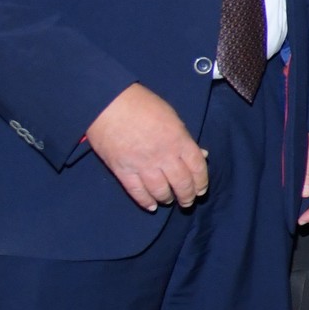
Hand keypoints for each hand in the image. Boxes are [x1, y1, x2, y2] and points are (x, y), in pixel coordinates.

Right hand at [85, 83, 208, 211]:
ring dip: (167, 198)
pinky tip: (151, 205)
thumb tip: (201, 154)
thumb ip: (185, 138)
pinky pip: (137, 192)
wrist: (107, 103)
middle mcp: (164, 156)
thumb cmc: (142, 104)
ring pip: (161, 191)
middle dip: (187, 196)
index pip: (197, 168)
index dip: (201, 183)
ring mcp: (143, 165)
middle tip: (187, 202)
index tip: (201, 190)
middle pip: (181, 183)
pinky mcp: (122, 171)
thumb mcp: (172, 117)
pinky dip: (145, 201)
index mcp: (179, 141)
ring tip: (168, 200)